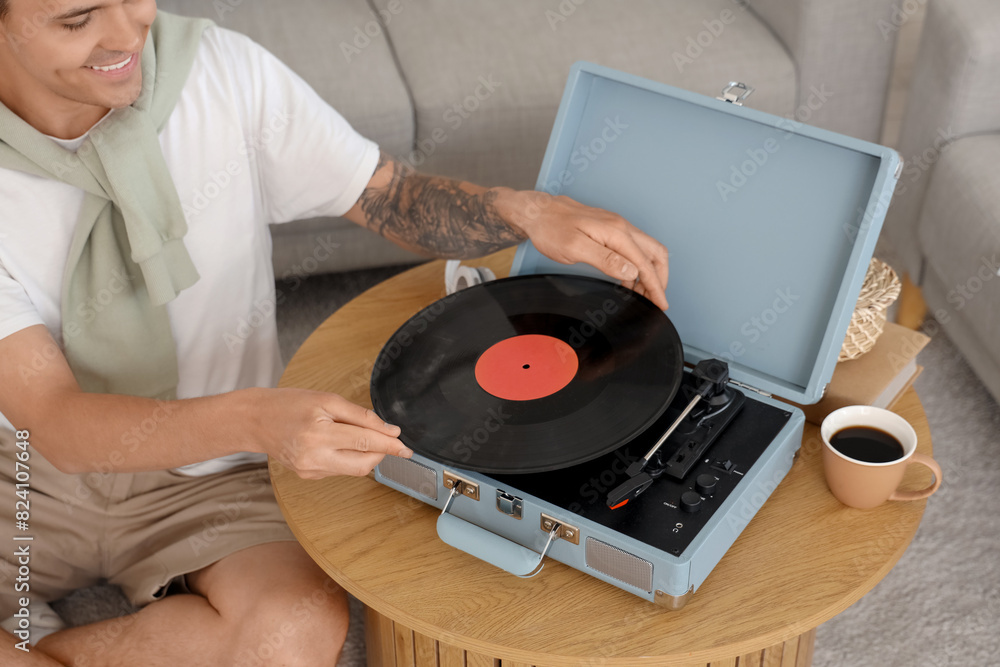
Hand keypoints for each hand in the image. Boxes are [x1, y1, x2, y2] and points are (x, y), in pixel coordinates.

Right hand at [253, 388, 411, 479]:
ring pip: (352, 469)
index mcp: (319, 433)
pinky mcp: (307, 476)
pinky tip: (338, 444)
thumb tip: (389, 430)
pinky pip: (338, 470)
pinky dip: (347, 458)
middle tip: (389, 441)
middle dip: (381, 454)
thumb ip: (360, 416)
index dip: (390, 445)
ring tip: (359, 437)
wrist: (256, 419)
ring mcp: (309, 470)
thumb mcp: (327, 399)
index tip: (406, 447)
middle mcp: (313, 457)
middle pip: (363, 464)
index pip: (366, 443)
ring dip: (365, 456)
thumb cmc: (290, 404)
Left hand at [493, 188, 669, 308]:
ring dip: (648, 273)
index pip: (645, 262)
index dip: (655, 286)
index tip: (660, 305)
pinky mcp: (610, 230)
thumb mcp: (575, 249)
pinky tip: (627, 281)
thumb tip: (632, 271)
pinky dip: (637, 266)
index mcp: (616, 232)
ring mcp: (616, 227)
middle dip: (659, 279)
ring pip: (646, 250)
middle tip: (654, 301)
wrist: (537, 213)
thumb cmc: (550, 229)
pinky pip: (633, 249)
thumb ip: (605, 260)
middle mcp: (621, 226)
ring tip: (640, 295)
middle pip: (655, 253)